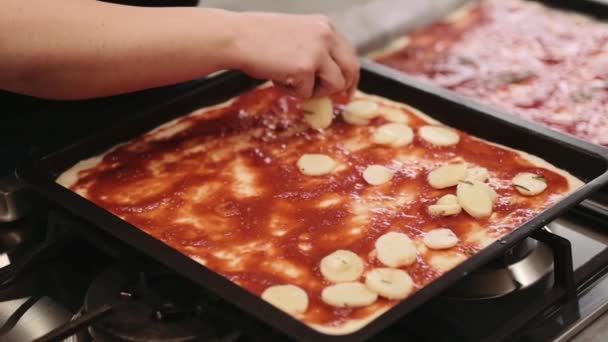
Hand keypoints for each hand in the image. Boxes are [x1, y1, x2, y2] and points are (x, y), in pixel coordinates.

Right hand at [229, 12, 359, 98]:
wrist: (236, 38)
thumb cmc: (257, 37)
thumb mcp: (296, 36)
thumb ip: (315, 51)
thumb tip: (327, 76)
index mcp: (324, 25)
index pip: (348, 52)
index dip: (349, 73)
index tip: (348, 87)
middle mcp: (325, 35)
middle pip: (351, 68)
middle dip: (345, 87)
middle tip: (339, 99)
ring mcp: (317, 51)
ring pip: (334, 84)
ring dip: (315, 91)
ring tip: (292, 82)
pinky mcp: (305, 68)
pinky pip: (308, 93)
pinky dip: (292, 92)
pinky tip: (277, 78)